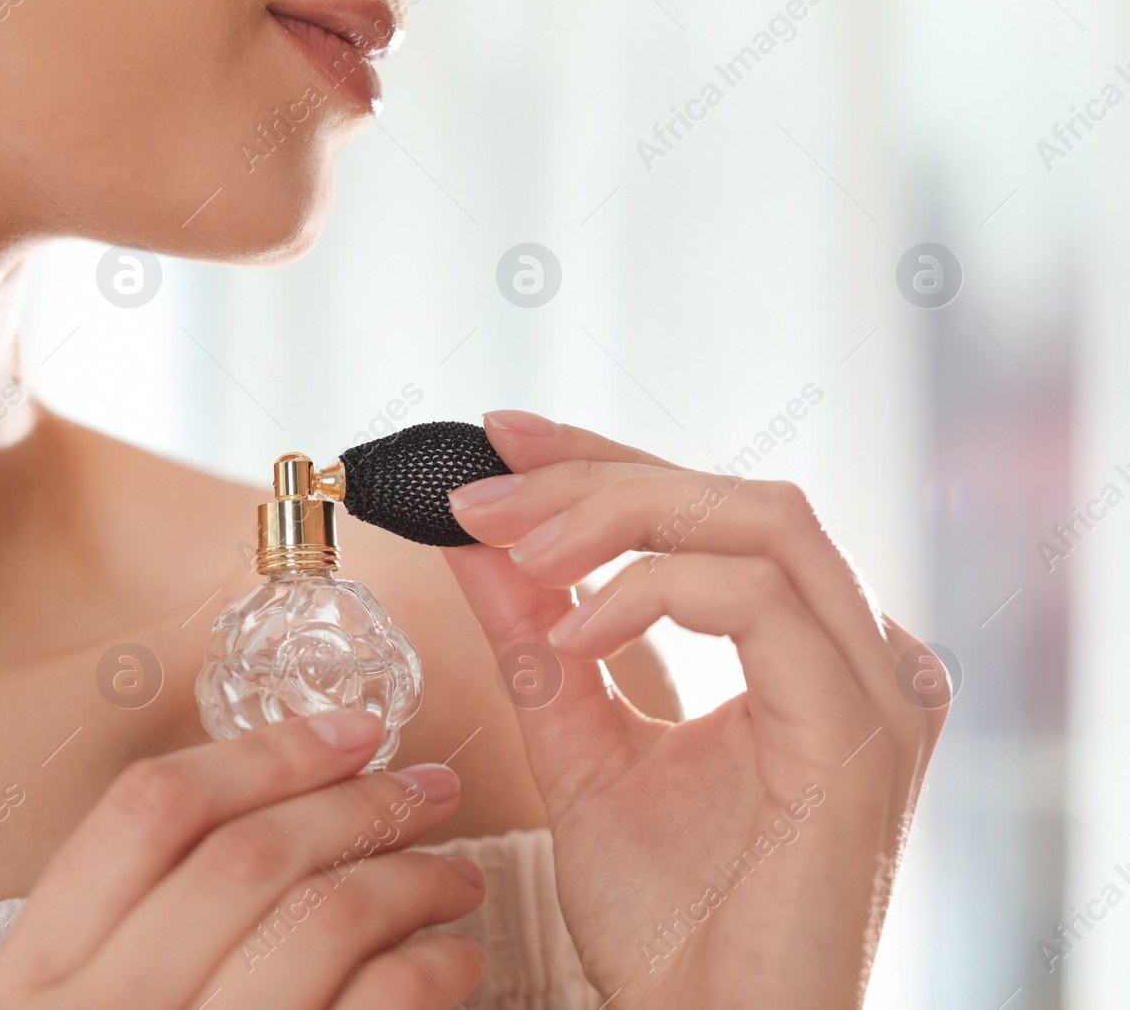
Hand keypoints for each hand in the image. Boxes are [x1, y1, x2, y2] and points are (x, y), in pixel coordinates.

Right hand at [0, 710, 486, 1009]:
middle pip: (250, 855)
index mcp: (26, 987)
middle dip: (359, 803)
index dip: (262, 753)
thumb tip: (270, 823)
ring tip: (456, 874)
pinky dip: (432, 972)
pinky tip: (455, 964)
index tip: (346, 730)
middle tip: (427, 788)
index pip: (146, 812)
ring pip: (322, 922)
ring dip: (413, 879)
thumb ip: (124, 946)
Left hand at [442, 410, 945, 1008]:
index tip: (501, 439)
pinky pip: (759, 600)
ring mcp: (875, 688)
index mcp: (806, 650)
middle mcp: (860, 654)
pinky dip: (651, 592)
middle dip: (597, 476)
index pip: (708, 511)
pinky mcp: (860, 730)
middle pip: (736, 495)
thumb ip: (540, 643)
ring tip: (514, 547)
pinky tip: (570, 636)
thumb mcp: (580, 748)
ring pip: (757, 521)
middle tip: (485, 489)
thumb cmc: (667, 920)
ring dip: (618, 516)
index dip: (605, 459)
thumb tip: (482, 544)